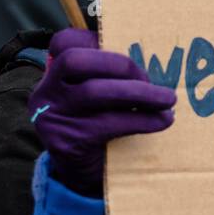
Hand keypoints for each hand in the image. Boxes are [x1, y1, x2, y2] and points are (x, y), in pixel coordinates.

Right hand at [28, 28, 175, 196]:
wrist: (81, 174)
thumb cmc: (97, 125)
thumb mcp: (94, 98)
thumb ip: (107, 76)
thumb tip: (151, 54)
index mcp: (53, 75)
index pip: (63, 43)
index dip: (96, 40)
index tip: (126, 51)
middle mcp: (45, 93)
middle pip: (76, 61)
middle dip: (120, 64)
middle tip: (149, 77)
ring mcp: (53, 117)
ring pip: (95, 92)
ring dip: (140, 93)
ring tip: (168, 99)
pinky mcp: (68, 141)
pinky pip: (109, 123)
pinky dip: (142, 120)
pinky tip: (162, 121)